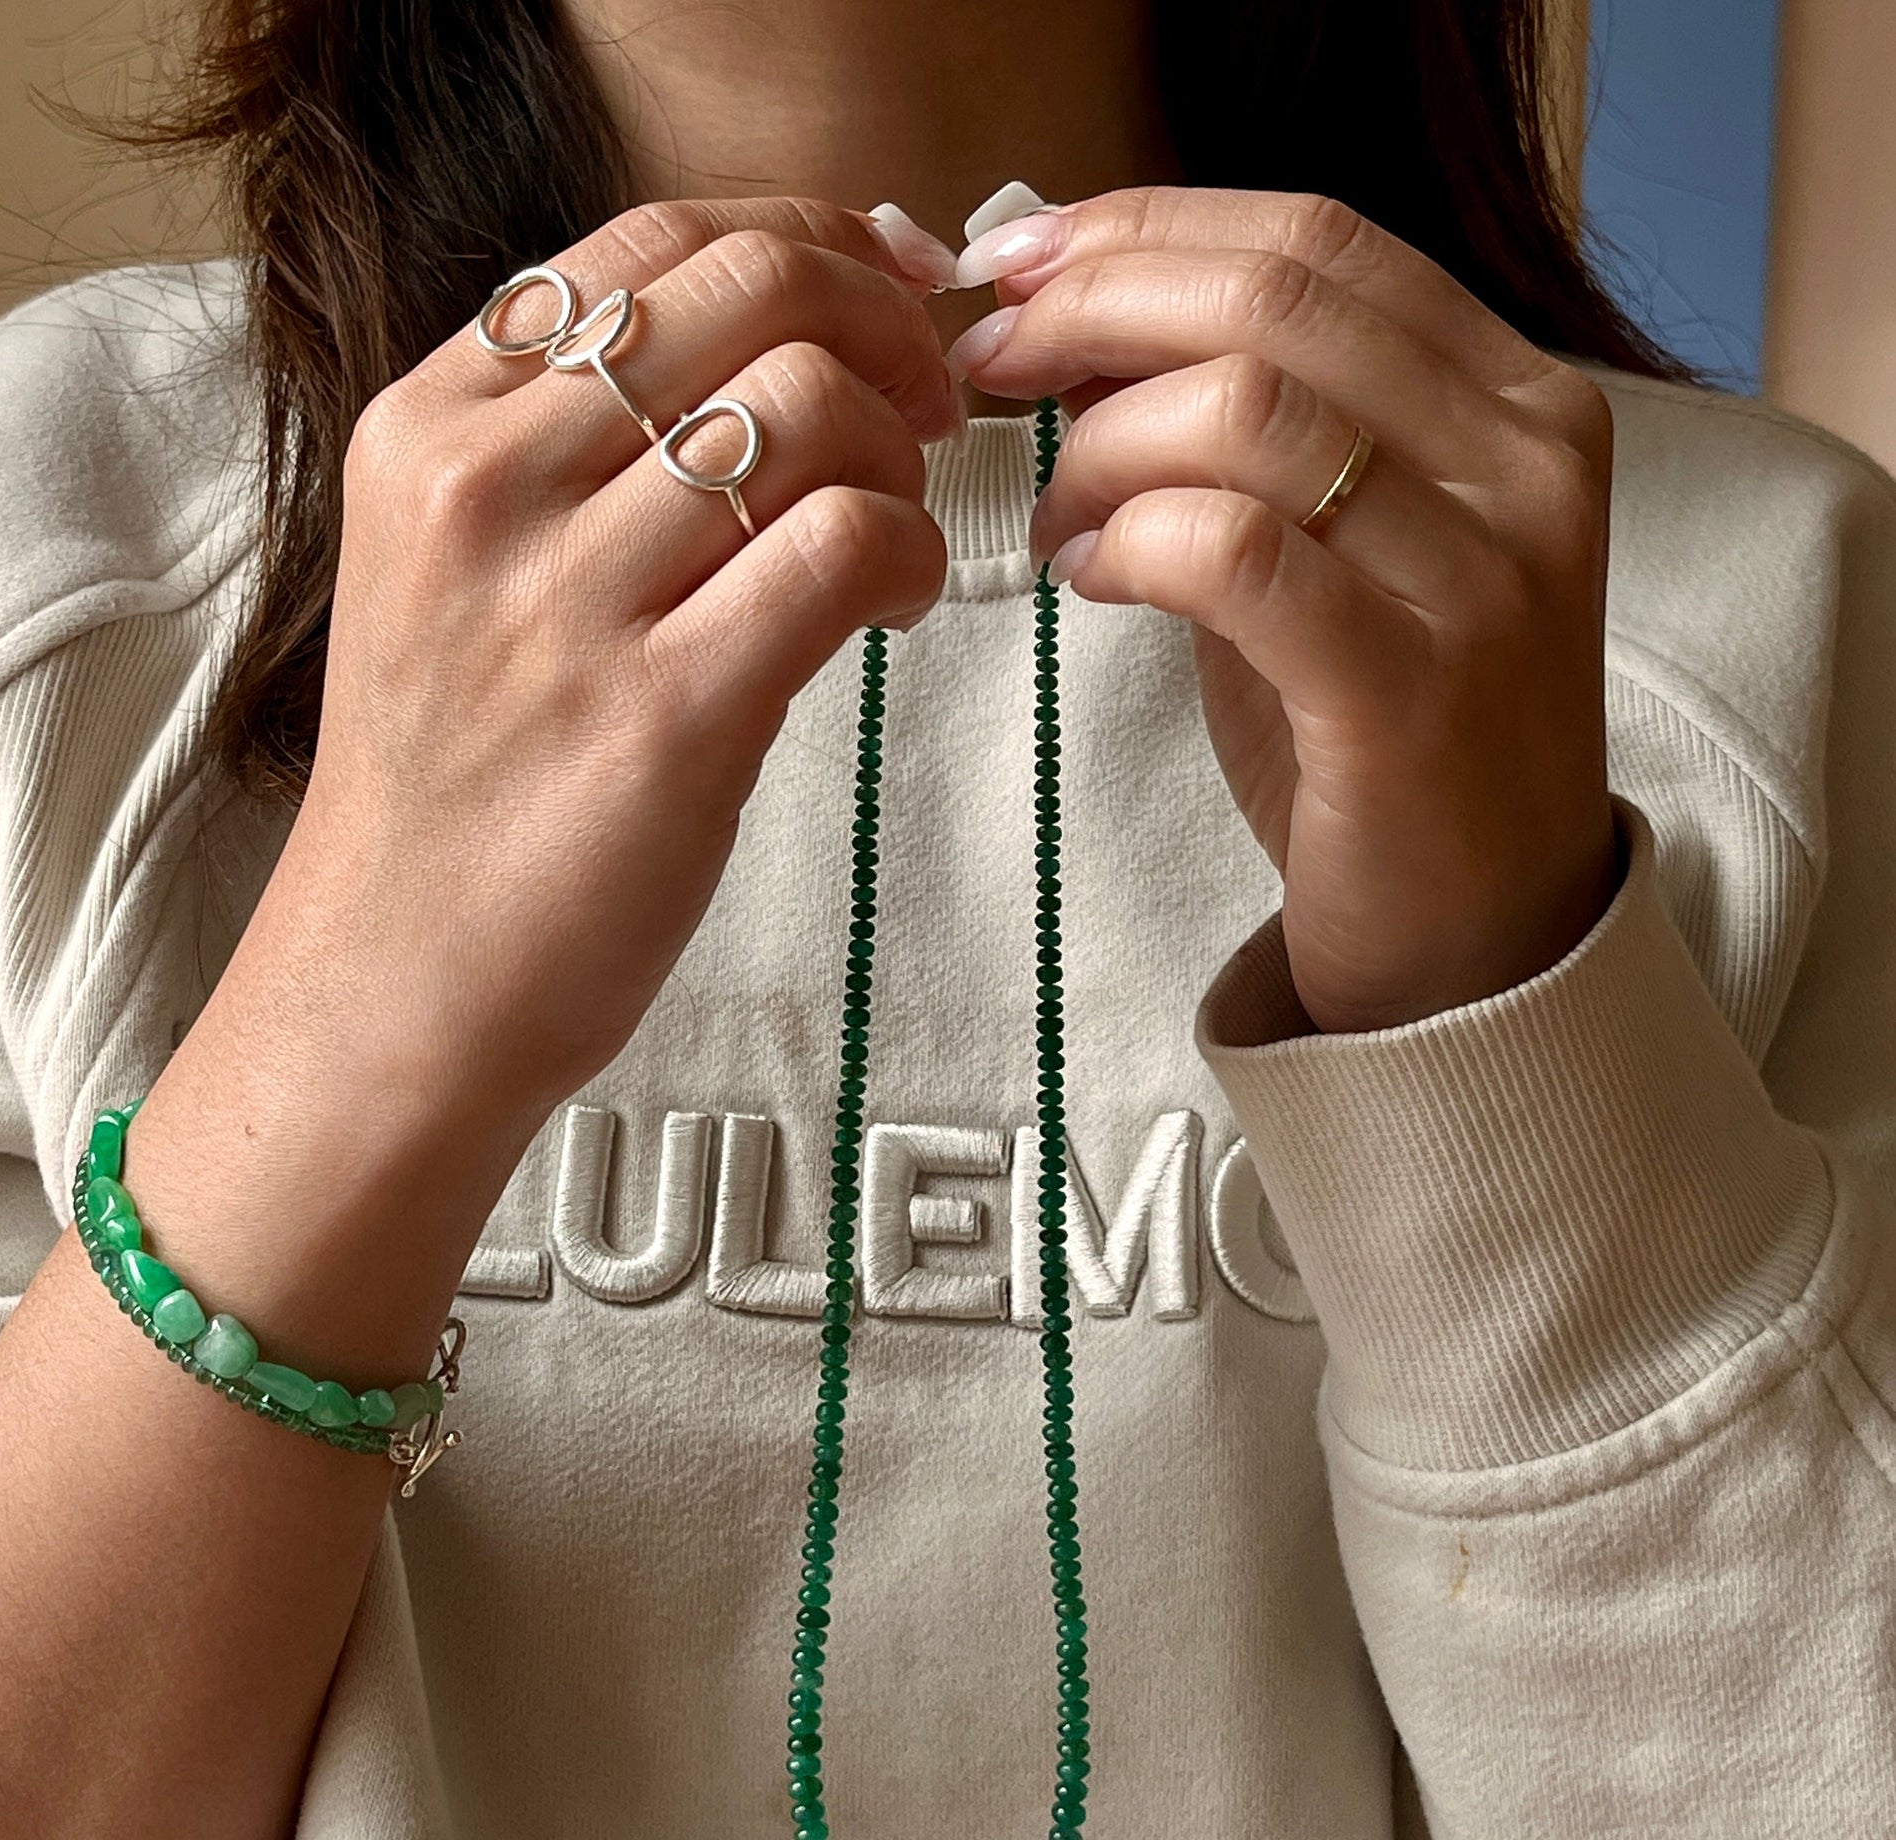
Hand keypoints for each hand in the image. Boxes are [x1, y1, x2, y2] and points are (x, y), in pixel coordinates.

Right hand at [265, 196, 955, 1130]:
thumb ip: (570, 455)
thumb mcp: (454, 574)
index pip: (653, 238)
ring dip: (905, 453)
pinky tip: (897, 605)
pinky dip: (912, 552)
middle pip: (751, 287)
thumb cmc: (455, 790)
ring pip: (810, 404)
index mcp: (430, 428)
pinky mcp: (662, 717)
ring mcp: (567, 603)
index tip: (888, 294)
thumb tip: (776, 351)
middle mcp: (485, 489)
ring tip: (898, 529)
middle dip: (886, 324)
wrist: (397, 985)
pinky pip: (844, 546)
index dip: (813, 238)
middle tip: (932, 404)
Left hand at [951, 186, 1619, 1034]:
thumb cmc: (1384, 739)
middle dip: (1094, 306)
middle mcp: (1524, 465)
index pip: (1318, 242)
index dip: (1146, 229)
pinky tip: (1085, 579)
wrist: (1482, 940)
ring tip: (1052, 515)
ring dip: (1101, 446)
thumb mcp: (1336, 552)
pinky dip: (1131, 542)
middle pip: (1275, 300)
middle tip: (984, 362)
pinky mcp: (1411, 691)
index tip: (1019, 260)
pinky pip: (1234, 554)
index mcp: (1518, 401)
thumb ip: (1245, 438)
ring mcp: (1484, 576)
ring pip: (1248, 413)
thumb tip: (1079, 332)